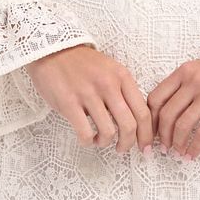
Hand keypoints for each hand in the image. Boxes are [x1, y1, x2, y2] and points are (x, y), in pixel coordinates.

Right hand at [25, 45, 153, 154]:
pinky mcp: (68, 102)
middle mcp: (108, 84)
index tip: (145, 147)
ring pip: (108, 132)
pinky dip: (88, 141)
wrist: (52, 50)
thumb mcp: (110, 69)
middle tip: (121, 149)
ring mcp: (88, 93)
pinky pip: (85, 133)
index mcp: (122, 76)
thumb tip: (136, 122)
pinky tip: (86, 137)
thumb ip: (123, 91)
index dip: (147, 135)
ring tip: (99, 140)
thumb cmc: (82, 64)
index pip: (143, 112)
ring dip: (105, 143)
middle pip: (129, 125)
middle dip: (127, 144)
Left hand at [147, 56, 199, 160]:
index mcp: (184, 71)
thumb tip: (164, 114)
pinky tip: (192, 155)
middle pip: (167, 114)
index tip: (151, 134)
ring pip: (183, 124)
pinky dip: (194, 147)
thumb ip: (183, 86)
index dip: (150, 119)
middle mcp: (194, 80)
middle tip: (163, 148)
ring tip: (178, 153)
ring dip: (177, 144)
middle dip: (162, 136)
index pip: (156, 97)